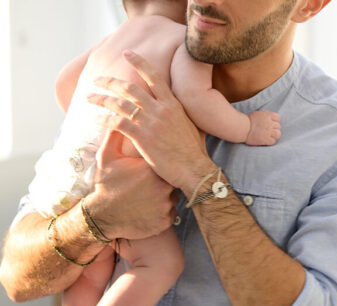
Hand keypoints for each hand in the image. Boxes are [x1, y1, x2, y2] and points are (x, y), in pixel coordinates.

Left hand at [87, 50, 215, 192]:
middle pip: (130, 88)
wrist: (194, 169)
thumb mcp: (191, 125)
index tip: (126, 54)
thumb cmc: (194, 152)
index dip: (139, 63)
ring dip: (102, 99)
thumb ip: (179, 113)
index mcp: (173, 104)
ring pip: (120, 104)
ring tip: (90, 97)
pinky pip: (118, 123)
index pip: (154, 77)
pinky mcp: (143, 138)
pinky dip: (105, 119)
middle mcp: (161, 110)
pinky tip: (96, 119)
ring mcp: (151, 123)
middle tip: (97, 79)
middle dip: (110, 81)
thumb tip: (175, 107)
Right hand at [87, 131, 177, 240]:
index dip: (160, 162)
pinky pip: (171, 212)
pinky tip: (149, 209)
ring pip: (174, 196)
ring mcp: (166, 205)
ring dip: (164, 196)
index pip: (167, 160)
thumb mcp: (107, 158)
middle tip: (148, 184)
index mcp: (152, 168)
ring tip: (146, 197)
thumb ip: (115, 136)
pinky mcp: (166, 220)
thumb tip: (118, 116)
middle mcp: (163, 186)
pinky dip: (163, 211)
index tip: (152, 165)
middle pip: (173, 178)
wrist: (102, 217)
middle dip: (163, 179)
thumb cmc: (105, 186)